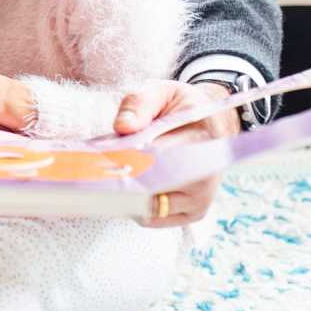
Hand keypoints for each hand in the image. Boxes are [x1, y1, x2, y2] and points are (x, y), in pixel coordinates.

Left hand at [114, 80, 240, 227]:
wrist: (212, 123)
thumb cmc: (182, 107)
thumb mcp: (161, 92)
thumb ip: (139, 104)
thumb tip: (122, 127)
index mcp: (201, 140)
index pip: (158, 159)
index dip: (127, 161)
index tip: (102, 159)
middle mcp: (205, 175)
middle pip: (152, 189)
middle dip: (121, 181)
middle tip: (98, 169)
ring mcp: (201, 198)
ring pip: (150, 208)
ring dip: (128, 194)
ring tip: (115, 175)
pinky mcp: (194, 212)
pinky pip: (156, 218)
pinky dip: (138, 206)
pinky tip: (129, 187)